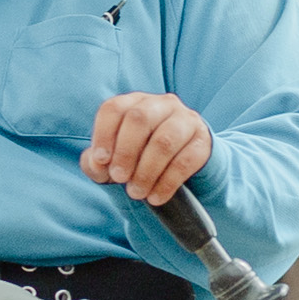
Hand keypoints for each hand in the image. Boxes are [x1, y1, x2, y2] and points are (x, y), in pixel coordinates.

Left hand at [83, 91, 212, 206]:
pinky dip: (167, 182)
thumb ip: (96, 161)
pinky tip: (156, 197)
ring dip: (147, 171)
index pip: (114, 108)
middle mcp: (161, 104)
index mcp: (135, 103)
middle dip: (126, 153)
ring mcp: (185, 120)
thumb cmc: (139, 156)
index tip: (102, 161)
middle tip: (119, 179)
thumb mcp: (114, 158)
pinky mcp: (202, 141)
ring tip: (137, 192)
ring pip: (164, 141)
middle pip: (139, 119)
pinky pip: (185, 161)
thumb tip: (97, 164)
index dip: (104, 135)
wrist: (182, 163)